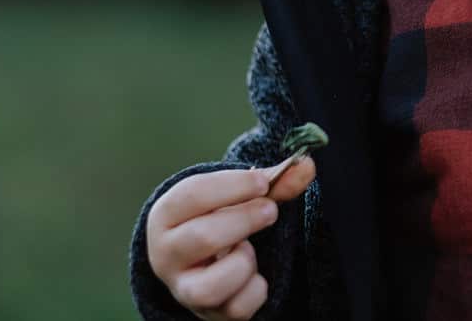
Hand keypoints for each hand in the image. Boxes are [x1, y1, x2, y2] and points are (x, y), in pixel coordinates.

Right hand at [146, 157, 316, 319]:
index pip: (192, 195)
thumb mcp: (236, 196)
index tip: (262, 182)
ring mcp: (184, 289)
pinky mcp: (208, 313)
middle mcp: (165, 256)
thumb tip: (306, 165)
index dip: (234, 185)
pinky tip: (256, 275)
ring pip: (210, 286)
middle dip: (245, 220)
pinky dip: (256, 290)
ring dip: (243, 262)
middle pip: (203, 237)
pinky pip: (236, 309)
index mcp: (166, 216)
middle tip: (270, 211)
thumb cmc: (219, 219)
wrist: (203, 265)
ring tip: (248, 249)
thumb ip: (272, 182)